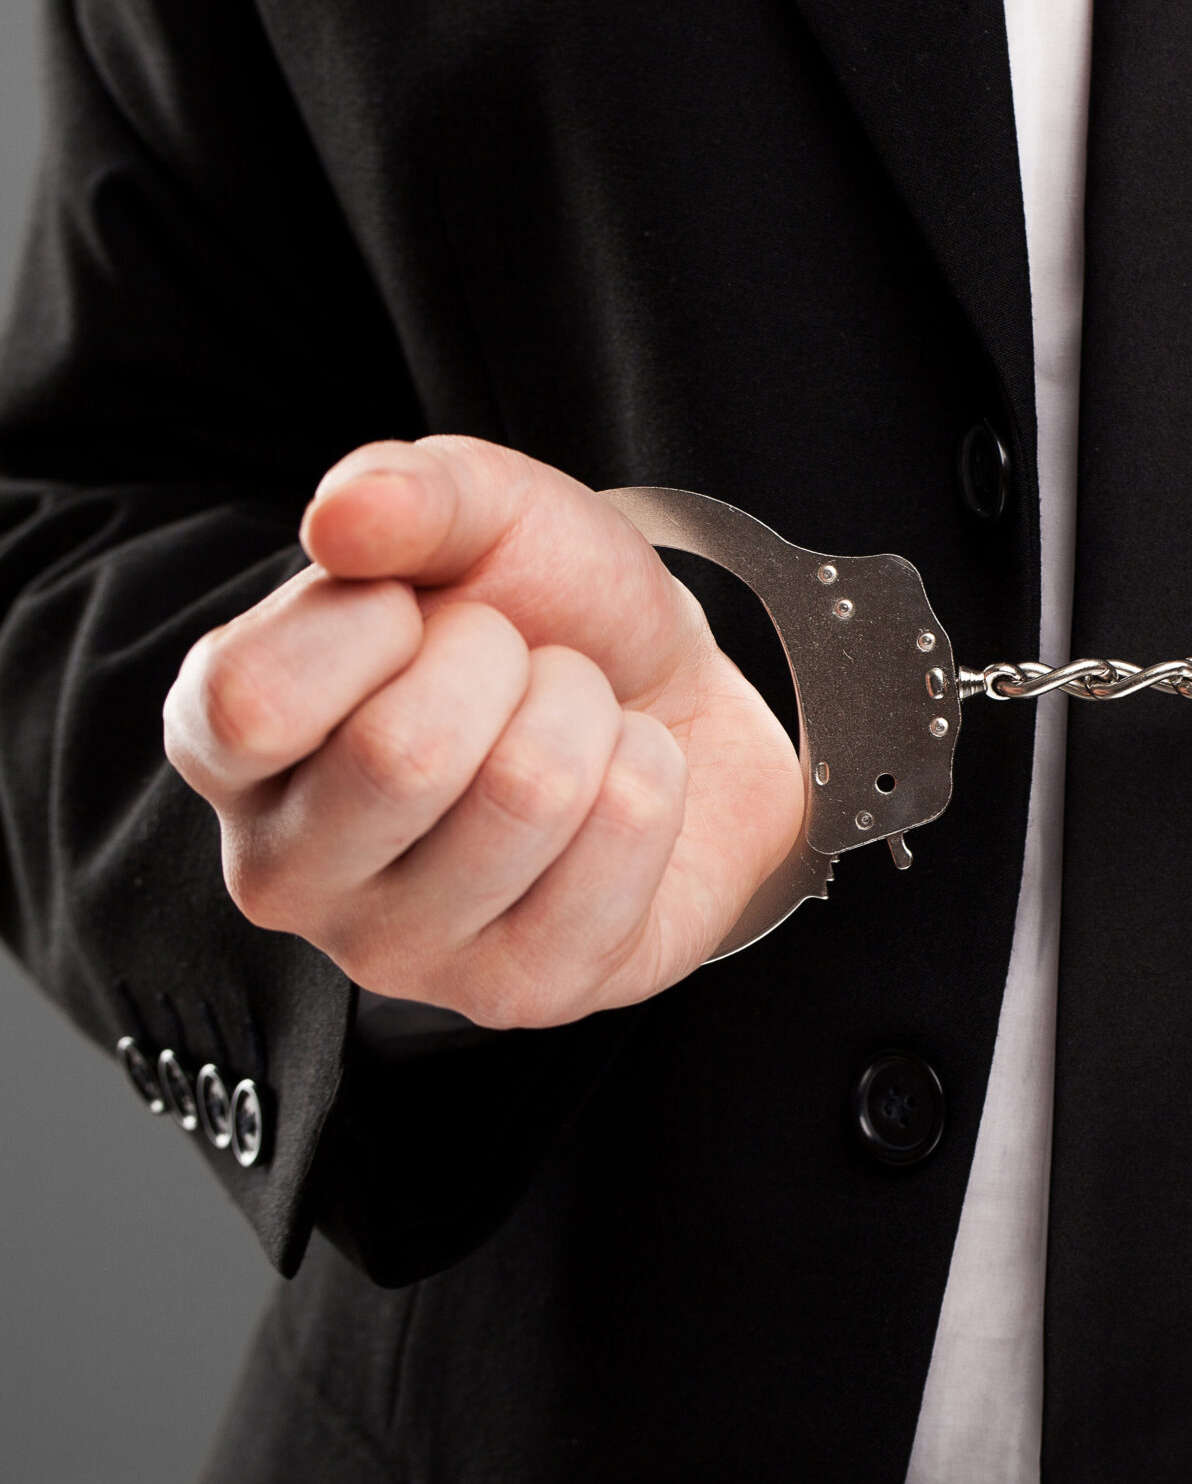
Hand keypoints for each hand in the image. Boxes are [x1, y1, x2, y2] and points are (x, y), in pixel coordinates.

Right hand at [163, 437, 802, 1027]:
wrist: (677, 701)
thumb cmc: (546, 616)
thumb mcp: (481, 513)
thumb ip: (408, 490)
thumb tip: (344, 515)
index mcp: (223, 744)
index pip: (251, 700)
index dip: (373, 620)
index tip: (416, 612)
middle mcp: (283, 871)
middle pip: (404, 755)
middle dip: (506, 664)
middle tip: (515, 671)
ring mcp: (399, 952)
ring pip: (532, 791)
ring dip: (588, 717)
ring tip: (570, 726)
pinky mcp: (519, 993)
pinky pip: (626, 834)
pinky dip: (652, 776)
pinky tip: (617, 795)